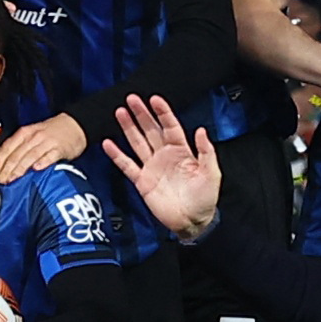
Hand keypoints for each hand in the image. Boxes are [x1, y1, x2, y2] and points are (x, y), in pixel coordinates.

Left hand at [0, 110, 84, 180]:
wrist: (75, 124)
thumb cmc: (51, 132)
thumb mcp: (32, 134)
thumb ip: (20, 148)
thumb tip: (4, 166)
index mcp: (24, 133)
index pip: (7, 148)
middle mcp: (34, 137)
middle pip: (16, 154)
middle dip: (5, 169)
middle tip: (0, 182)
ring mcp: (47, 142)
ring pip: (29, 156)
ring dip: (19, 169)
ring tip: (12, 179)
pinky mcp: (60, 148)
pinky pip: (50, 156)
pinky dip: (42, 162)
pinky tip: (37, 170)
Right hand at [102, 94, 220, 235]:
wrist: (192, 222)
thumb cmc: (205, 199)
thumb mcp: (211, 173)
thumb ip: (206, 151)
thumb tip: (201, 130)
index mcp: (182, 151)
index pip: (170, 126)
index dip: (163, 113)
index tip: (154, 99)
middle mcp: (165, 156)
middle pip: (151, 130)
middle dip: (141, 114)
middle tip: (132, 99)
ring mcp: (152, 167)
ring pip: (137, 142)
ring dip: (128, 128)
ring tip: (120, 112)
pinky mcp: (142, 181)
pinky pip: (127, 165)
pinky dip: (117, 155)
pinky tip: (108, 144)